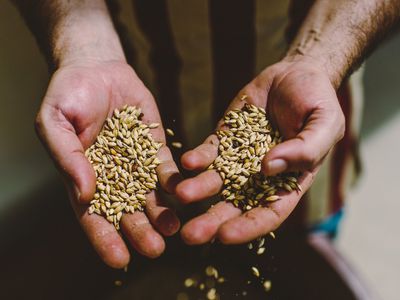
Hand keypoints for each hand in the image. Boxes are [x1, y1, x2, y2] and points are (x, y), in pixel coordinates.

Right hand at [35, 59, 180, 267]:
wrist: (96, 68)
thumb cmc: (68, 96)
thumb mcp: (54, 123)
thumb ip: (66, 157)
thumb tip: (83, 193)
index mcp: (84, 179)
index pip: (94, 216)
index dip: (105, 239)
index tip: (119, 260)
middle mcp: (113, 178)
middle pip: (128, 212)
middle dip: (141, 231)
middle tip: (156, 249)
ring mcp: (137, 164)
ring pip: (151, 195)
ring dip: (163, 213)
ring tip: (174, 228)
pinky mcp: (156, 148)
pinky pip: (168, 169)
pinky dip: (176, 183)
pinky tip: (185, 195)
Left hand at [176, 57, 344, 244]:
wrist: (295, 74)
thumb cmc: (316, 102)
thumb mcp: (324, 124)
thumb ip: (305, 149)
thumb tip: (269, 168)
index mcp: (288, 183)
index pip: (269, 214)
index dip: (248, 227)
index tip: (225, 235)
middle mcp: (260, 178)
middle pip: (234, 207)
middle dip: (212, 222)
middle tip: (190, 235)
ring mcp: (238, 159)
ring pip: (215, 182)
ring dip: (197, 191)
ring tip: (181, 195)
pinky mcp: (223, 139)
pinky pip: (208, 153)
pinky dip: (197, 159)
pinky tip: (186, 162)